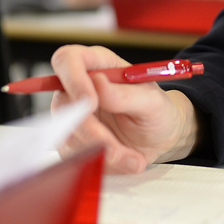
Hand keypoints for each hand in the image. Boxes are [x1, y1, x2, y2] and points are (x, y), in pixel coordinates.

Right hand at [50, 44, 200, 173]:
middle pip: (63, 105)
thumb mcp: (152, 102)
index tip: (91, 103)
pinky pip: (76, 156)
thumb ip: (125, 94)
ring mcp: (73, 115)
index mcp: (98, 65)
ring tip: (133, 158)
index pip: (68, 59)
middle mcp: (79, 87)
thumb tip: (97, 82)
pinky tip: (127, 161)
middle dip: (89, 131)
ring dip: (101, 153)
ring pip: (68, 135)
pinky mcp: (73, 141)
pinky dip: (103, 164)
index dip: (73, 78)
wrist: (160, 139)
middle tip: (116, 148)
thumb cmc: (157, 111)